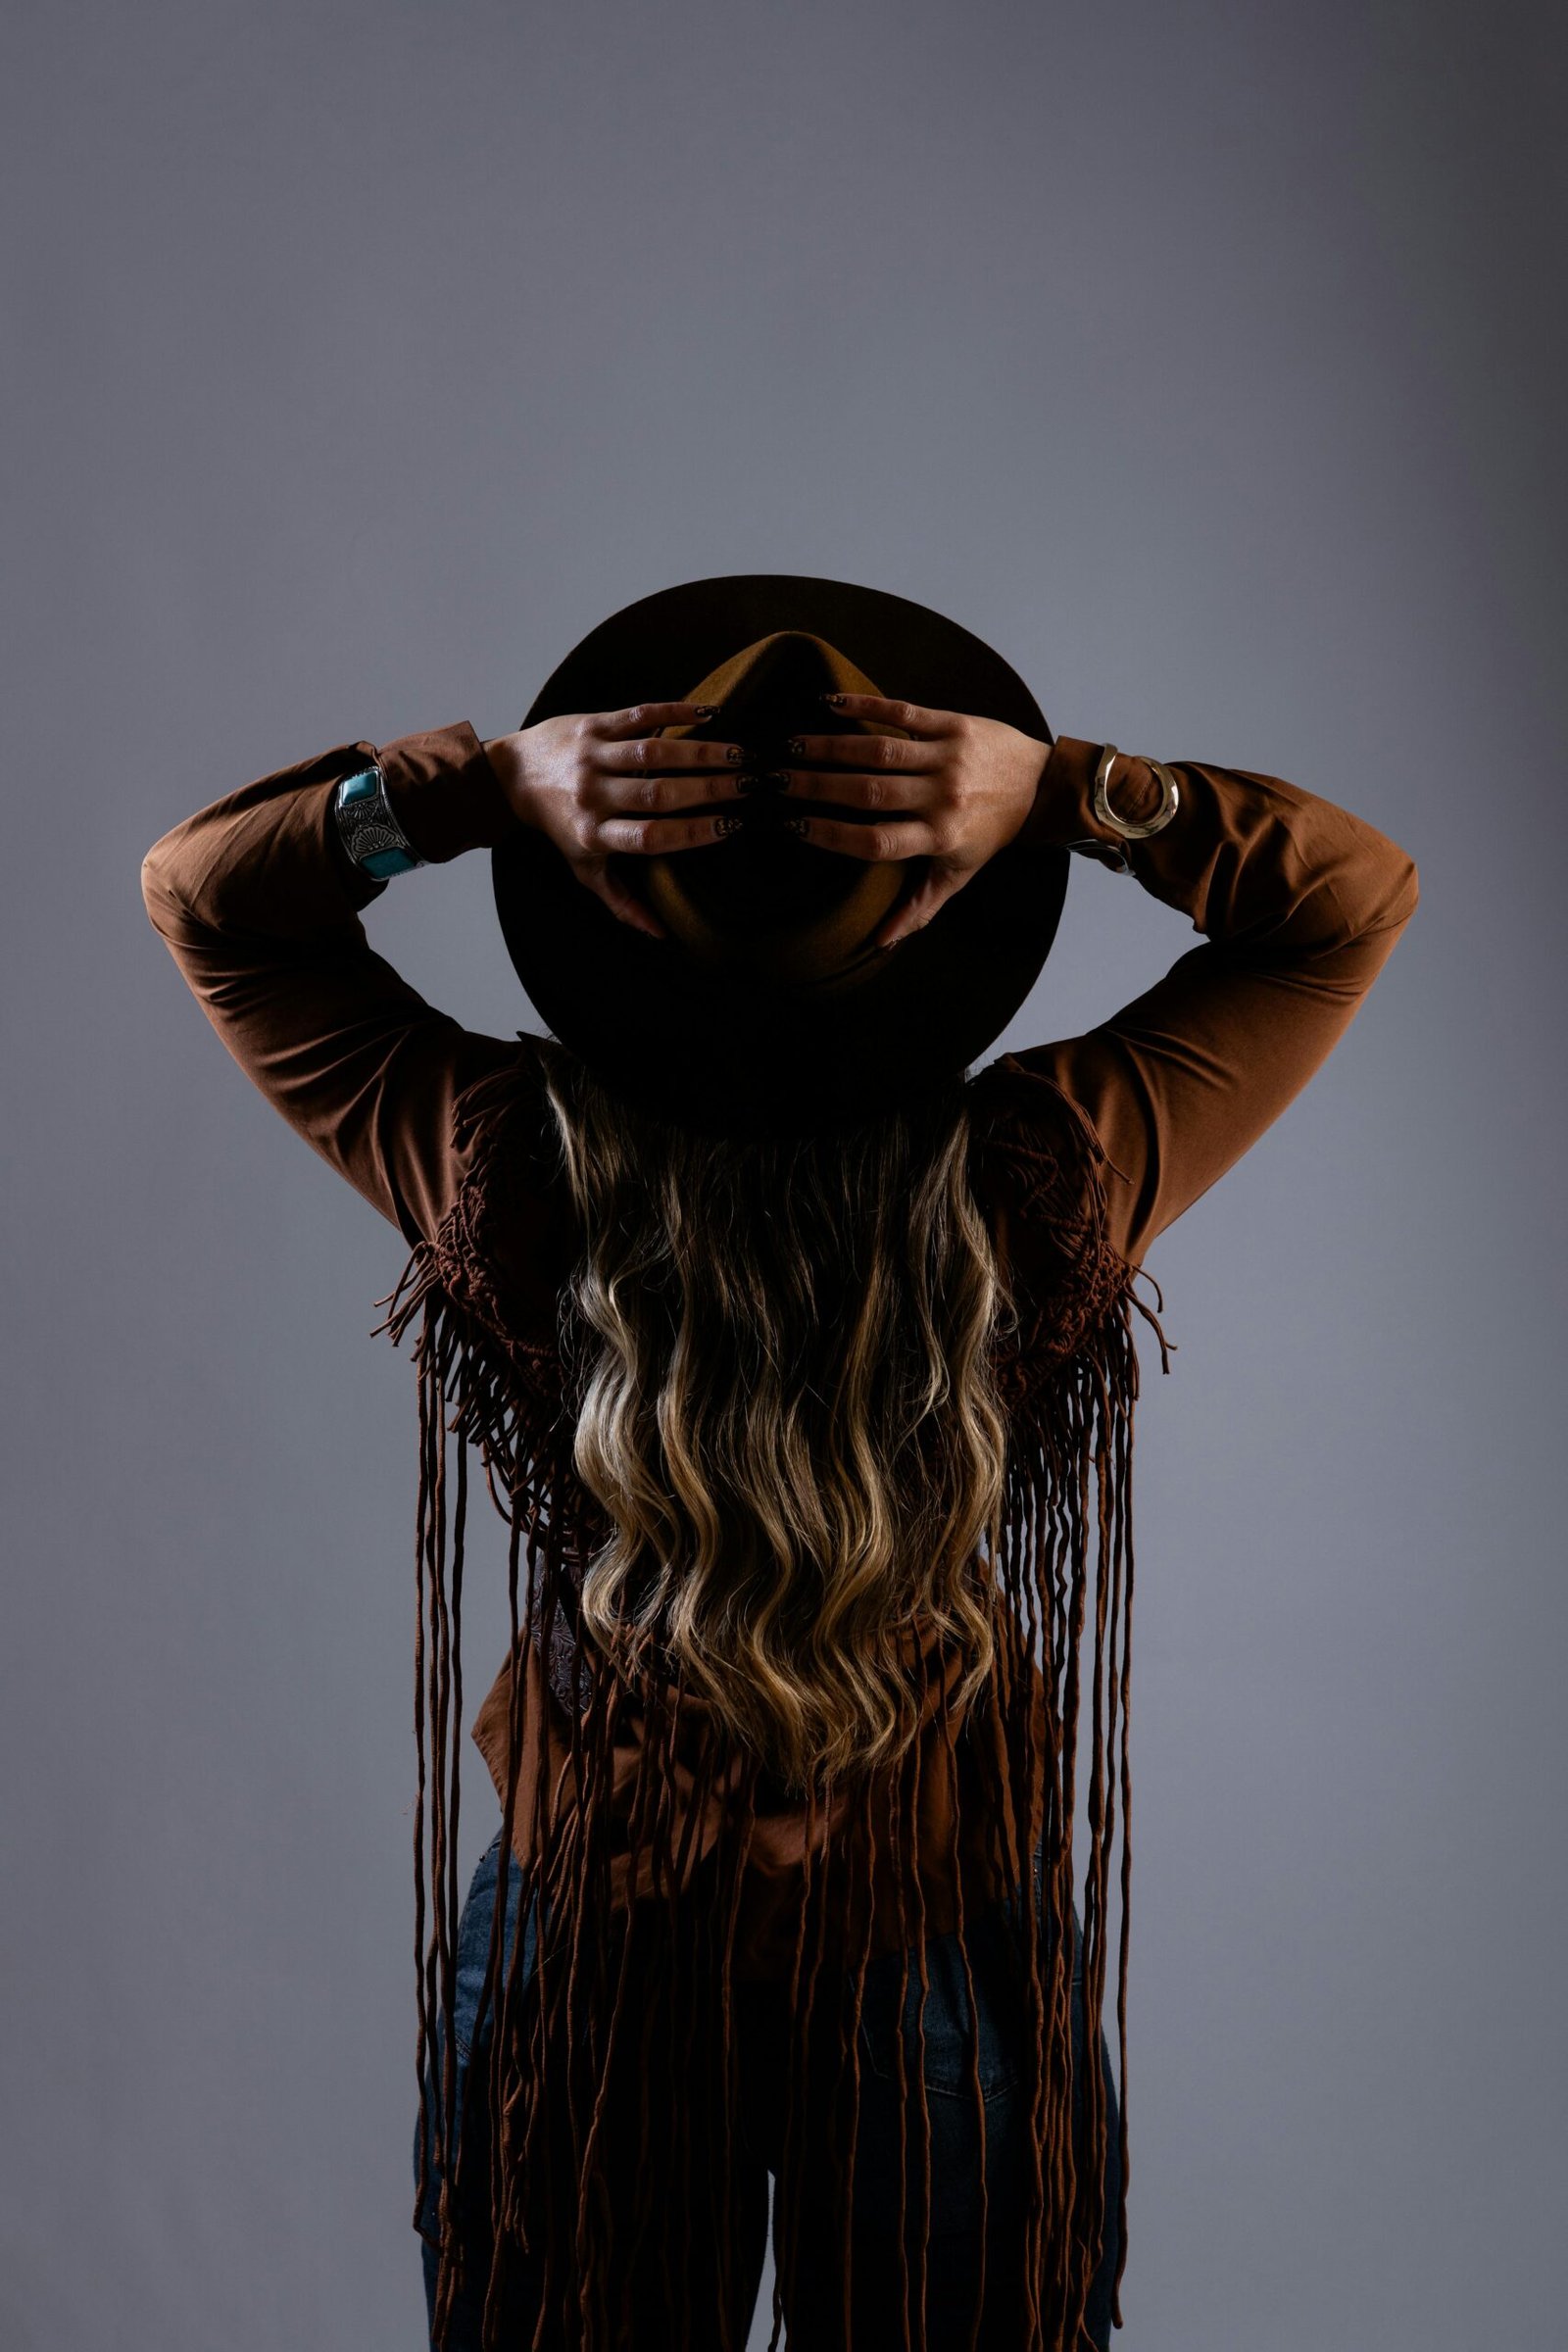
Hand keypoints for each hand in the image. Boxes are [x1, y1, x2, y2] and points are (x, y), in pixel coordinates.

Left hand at [483, 702, 749, 939]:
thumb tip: (661, 934)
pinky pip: (638, 715)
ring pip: (653, 753)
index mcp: (594, 835)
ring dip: (701, 752)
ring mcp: (592, 757)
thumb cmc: (561, 826)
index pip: (652, 837)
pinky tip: (709, 715)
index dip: (694, 833)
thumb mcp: (586, 868)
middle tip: (750, 786)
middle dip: (710, 790)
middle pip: (659, 794)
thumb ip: (622, 902)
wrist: (515, 776)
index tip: (731, 826)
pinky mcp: (593, 725)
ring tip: (740, 754)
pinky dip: (674, 711)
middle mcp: (592, 795)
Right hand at [772, 695, 1053, 948]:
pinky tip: (830, 703)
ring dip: (830, 746)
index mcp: (939, 837)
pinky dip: (866, 706)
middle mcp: (942, 797)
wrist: (1041, 786)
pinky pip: (903, 713)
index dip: (831, 834)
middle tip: (776, 781)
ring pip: (879, 752)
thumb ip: (918, 907)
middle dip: (816, 787)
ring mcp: (948, 757)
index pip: (874, 840)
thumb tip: (881, 942)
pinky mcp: (954, 724)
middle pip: (868, 793)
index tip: (795, 827)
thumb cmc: (991, 834)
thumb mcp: (957, 874)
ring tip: (792, 745)